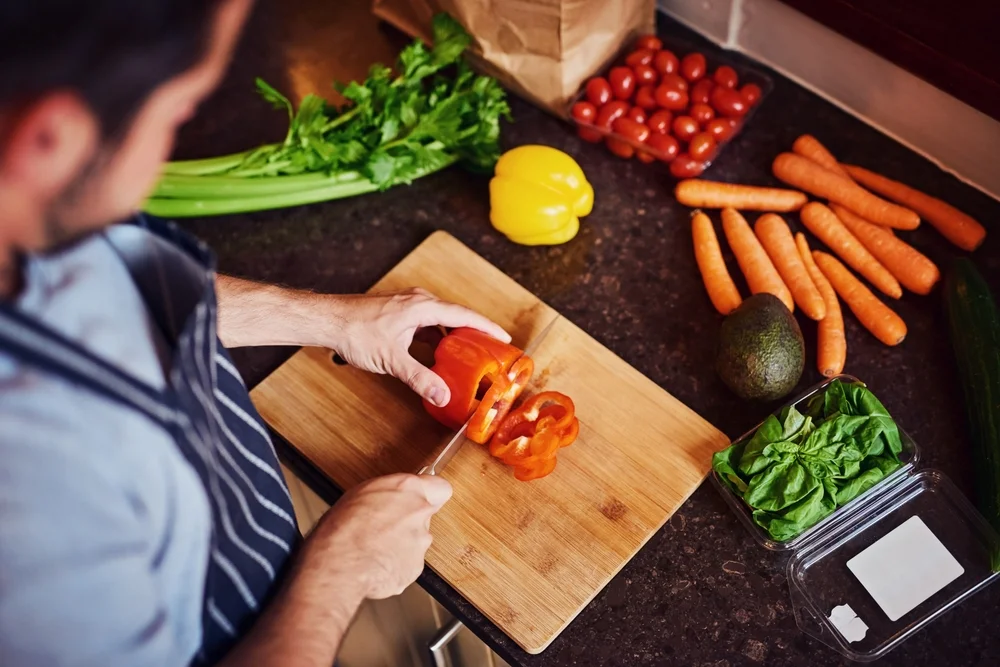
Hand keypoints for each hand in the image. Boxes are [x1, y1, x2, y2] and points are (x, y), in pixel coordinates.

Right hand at [304, 474, 452, 598]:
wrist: (340, 565)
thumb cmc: (342, 528)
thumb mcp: (359, 494)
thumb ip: (388, 494)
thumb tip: (390, 498)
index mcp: (407, 489)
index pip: (440, 487)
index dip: (430, 494)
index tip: (420, 497)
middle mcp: (419, 513)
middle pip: (425, 515)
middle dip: (409, 520)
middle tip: (384, 526)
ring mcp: (420, 541)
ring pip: (417, 540)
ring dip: (401, 543)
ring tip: (375, 547)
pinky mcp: (416, 566)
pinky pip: (409, 562)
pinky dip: (396, 564)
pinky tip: (377, 562)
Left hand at [324, 288, 509, 406]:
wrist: (328, 321)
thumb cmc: (356, 331)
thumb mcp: (392, 360)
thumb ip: (419, 378)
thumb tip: (443, 395)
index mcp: (423, 307)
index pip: (464, 315)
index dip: (487, 327)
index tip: (504, 338)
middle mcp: (419, 302)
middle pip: (456, 317)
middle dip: (474, 333)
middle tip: (490, 350)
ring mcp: (409, 306)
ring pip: (440, 322)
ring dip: (453, 338)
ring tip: (467, 357)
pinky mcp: (399, 314)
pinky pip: (426, 325)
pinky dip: (436, 339)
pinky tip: (436, 357)